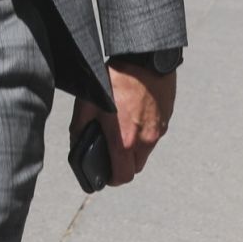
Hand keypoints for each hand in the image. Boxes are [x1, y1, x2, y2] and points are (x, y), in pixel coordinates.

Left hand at [69, 62, 176, 185]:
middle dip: (122, 166)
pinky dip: (142, 137)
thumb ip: (80, 128)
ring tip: (119, 132)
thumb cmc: (114, 80)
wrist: (145, 61)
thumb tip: (77, 144)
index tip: (104, 175)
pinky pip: (153, 138)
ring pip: (145, 154)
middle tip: (109, 153)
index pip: (122, 177)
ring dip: (133, 151)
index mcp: (124, 140)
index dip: (111, 180)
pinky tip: (131, 119)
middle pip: (134, 168)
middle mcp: (144, 140)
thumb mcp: (88, 103)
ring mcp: (157, 132)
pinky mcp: (165, 121)